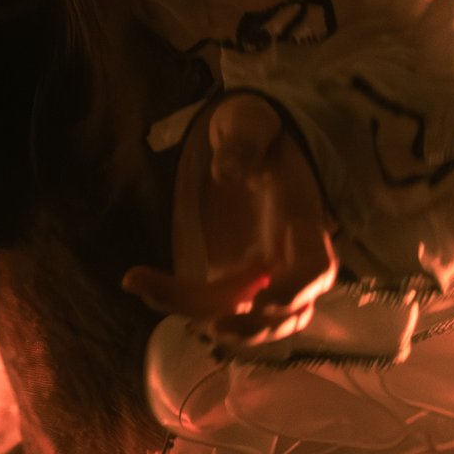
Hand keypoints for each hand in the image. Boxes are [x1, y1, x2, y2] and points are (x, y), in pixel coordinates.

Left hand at [125, 94, 338, 340]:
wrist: (251, 147)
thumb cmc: (258, 134)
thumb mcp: (251, 124)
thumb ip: (243, 145)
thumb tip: (228, 173)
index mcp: (302, 221)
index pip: (315, 268)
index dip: (294, 292)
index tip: (261, 301)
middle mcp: (290, 257)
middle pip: (291, 312)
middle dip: (256, 329)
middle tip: (213, 327)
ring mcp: (264, 274)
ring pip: (250, 319)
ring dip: (209, 323)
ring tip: (156, 294)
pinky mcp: (235, 279)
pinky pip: (213, 303)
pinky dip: (178, 300)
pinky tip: (138, 278)